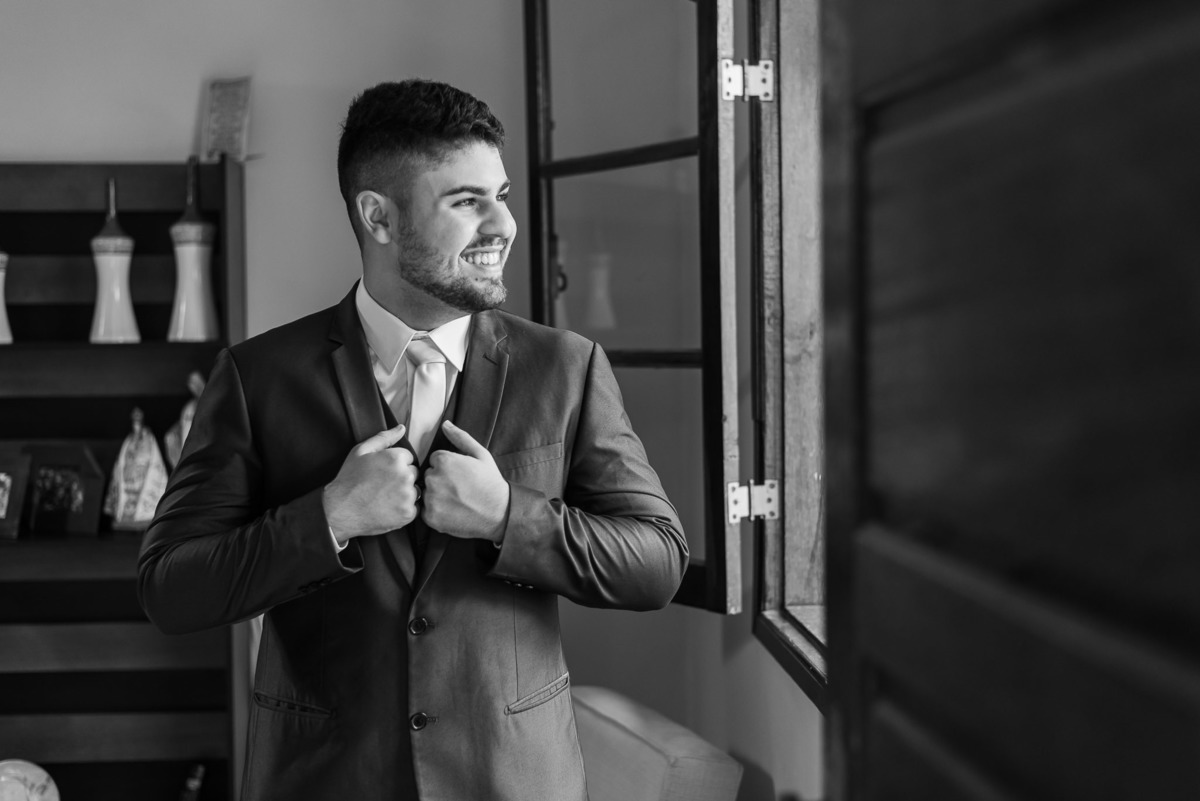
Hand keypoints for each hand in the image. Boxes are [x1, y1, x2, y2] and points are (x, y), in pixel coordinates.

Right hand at [323, 423, 419, 543]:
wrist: (340, 510)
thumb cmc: (349, 479)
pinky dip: (403, 509)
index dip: (394, 465)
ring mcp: (408, 496)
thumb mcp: (361, 451)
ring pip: (415, 491)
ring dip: (404, 494)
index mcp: (396, 458)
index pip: (408, 458)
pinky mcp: (408, 514)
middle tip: (382, 486)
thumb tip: (402, 428)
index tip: (382, 473)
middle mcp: (405, 476)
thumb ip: (384, 437)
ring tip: (384, 498)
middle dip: (401, 478)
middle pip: (413, 474)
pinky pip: (414, 508)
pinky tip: (388, 508)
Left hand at [422, 421, 509, 541]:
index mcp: (444, 460)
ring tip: (456, 501)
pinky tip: (451, 511)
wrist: (499, 512)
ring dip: (437, 496)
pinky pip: (425, 510)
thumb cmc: (490, 482)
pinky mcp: (430, 517)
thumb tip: (444, 424)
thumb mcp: (480, 454)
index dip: (448, 467)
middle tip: (459, 489)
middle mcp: (434, 478)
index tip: (460, 476)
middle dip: (441, 480)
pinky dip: (435, 512)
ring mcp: (431, 499)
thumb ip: (460, 437)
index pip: (435, 460)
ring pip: (426, 493)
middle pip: (429, 476)